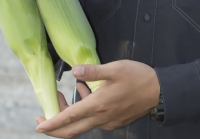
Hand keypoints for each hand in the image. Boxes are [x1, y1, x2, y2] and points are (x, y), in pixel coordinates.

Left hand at [34, 61, 159, 137]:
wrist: (160, 92)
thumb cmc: (137, 77)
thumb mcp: (114, 69)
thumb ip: (92, 70)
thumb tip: (74, 71)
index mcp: (98, 106)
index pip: (69, 118)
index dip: (52, 123)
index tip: (39, 125)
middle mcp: (101, 119)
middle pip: (72, 130)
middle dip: (54, 127)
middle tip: (41, 118)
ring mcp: (108, 122)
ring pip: (82, 124)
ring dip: (69, 114)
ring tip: (63, 94)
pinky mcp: (114, 121)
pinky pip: (93, 119)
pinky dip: (83, 110)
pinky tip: (84, 91)